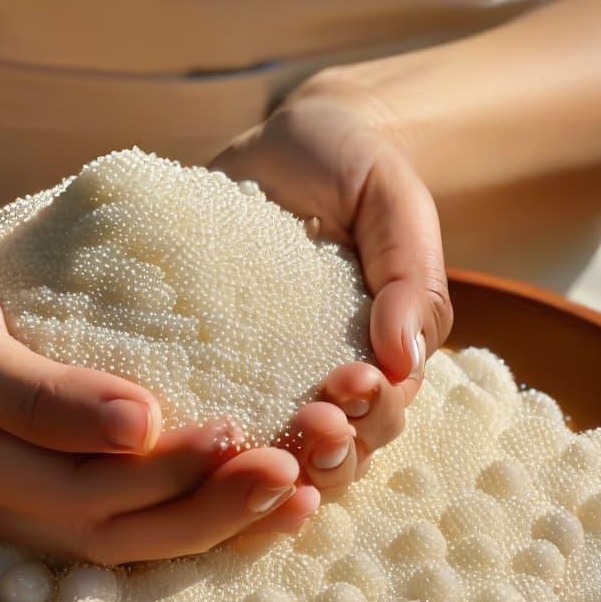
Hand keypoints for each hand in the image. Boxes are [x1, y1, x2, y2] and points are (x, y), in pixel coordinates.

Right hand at [0, 208, 315, 564]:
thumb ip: (29, 392)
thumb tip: (139, 428)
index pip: (93, 503)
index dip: (171, 480)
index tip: (241, 436)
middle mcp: (23, 491)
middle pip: (134, 527)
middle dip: (219, 506)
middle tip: (297, 466)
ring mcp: (46, 468)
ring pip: (148, 516)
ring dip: (225, 505)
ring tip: (305, 477)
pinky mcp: (70, 434)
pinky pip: (141, 471)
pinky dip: (202, 471)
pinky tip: (261, 446)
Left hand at [211, 72, 452, 491]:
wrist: (283, 144)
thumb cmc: (352, 168)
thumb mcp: (393, 201)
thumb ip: (409, 274)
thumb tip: (402, 357)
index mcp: (380, 356)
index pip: (385, 411)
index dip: (374, 412)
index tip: (353, 381)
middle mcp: (325, 380)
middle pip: (336, 451)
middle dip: (330, 448)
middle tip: (309, 418)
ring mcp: (266, 379)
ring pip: (276, 452)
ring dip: (274, 457)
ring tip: (253, 438)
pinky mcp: (211, 364)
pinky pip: (211, 414)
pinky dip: (206, 440)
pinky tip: (191, 434)